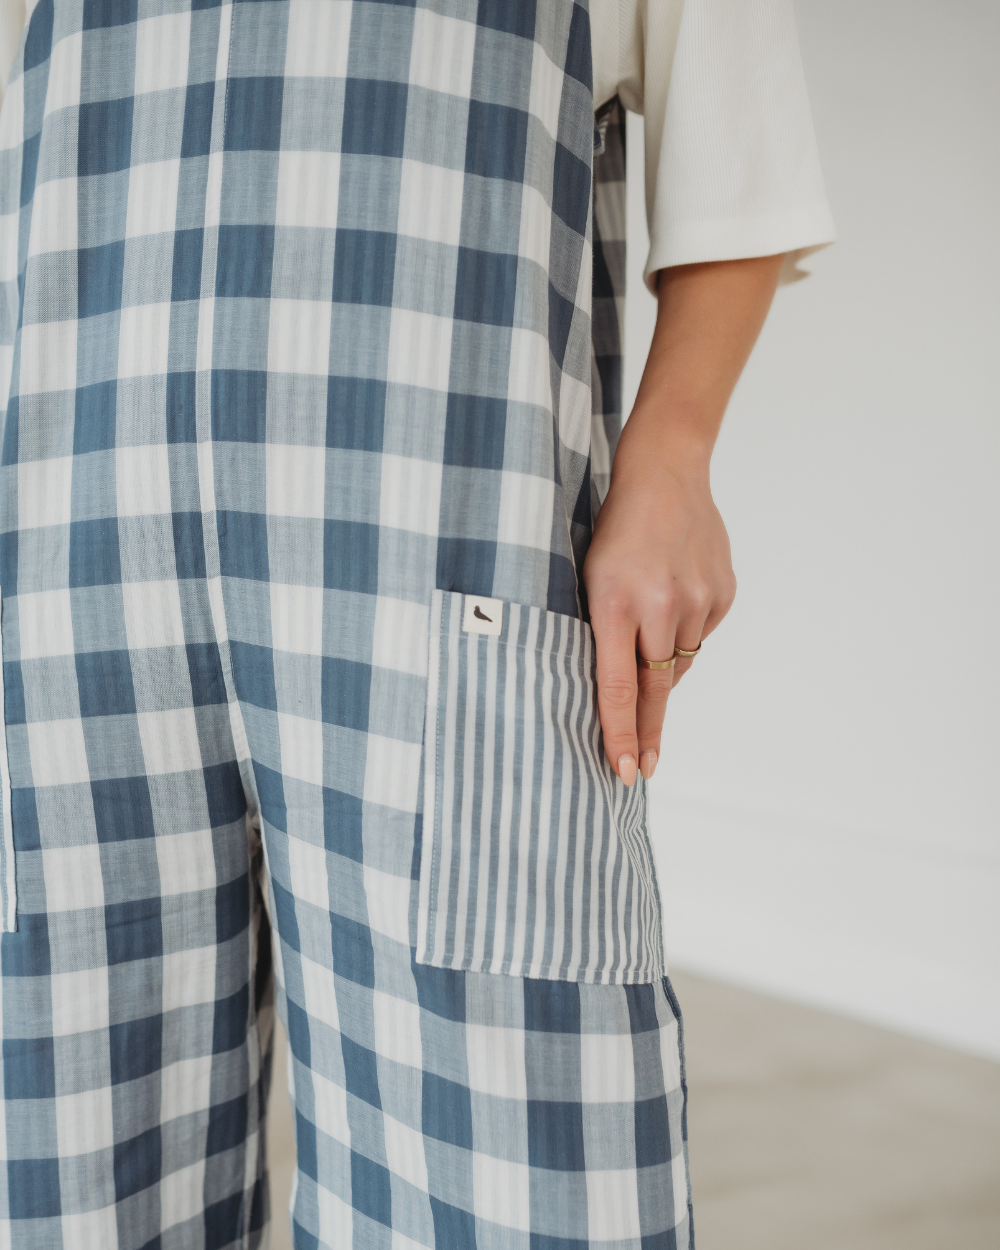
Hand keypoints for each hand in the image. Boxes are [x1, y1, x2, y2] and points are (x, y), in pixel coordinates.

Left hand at [583, 253, 783, 783]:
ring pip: (679, 661)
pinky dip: (684, 630)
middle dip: (648, 732)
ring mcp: (699, 600)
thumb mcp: (588, 576)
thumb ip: (602, 630)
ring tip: (650, 621)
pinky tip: (674, 597)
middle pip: (655, 688)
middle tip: (646, 767)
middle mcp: (661, 605)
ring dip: (662, 661)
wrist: (665, 472)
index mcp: (616, 602)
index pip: (616, 686)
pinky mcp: (723, 594)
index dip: (621, 733)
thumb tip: (623, 688)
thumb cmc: (613, 527)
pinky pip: (700, 634)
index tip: (627, 770)